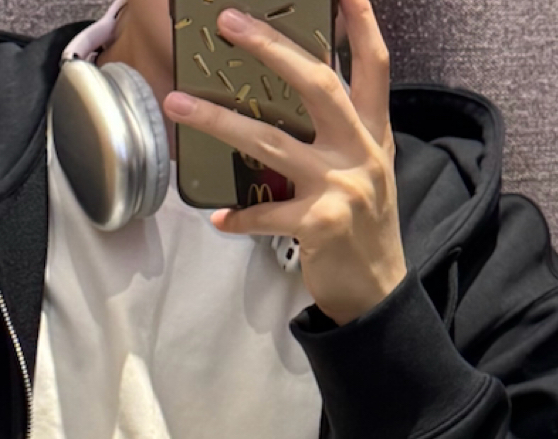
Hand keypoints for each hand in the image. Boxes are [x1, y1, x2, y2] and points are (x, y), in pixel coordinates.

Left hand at [163, 0, 404, 325]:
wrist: (378, 294)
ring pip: (272, 144)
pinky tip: (217, 218)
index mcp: (374, 134)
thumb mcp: (368, 171)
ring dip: (220, 122)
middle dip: (273, 48)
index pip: (375, 65)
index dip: (361, 22)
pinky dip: (239, 216)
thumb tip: (300, 96)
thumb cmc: (364, 228)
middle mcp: (360, 153)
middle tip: (229, 23)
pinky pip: (265, 214)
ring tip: (179, 104)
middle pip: (318, 85)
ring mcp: (340, 189)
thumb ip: (345, 132)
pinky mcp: (319, 226)